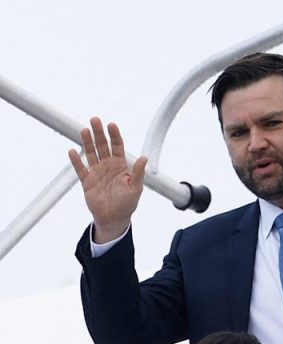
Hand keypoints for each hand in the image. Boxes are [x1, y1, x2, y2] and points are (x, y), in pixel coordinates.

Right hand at [68, 117, 146, 243]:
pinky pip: (81, 169)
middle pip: (102, 145)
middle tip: (95, 119)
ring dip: (87, 142)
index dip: (114, 135)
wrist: (114, 218)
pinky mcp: (87, 181)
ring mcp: (97, 172)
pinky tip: (72, 151)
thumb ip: (138, 172)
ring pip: (91, 153)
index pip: (117, 146)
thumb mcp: (136, 187)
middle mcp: (108, 166)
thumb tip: (144, 157)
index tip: (111, 124)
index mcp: (121, 165)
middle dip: (99, 133)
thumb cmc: (127, 203)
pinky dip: (76, 161)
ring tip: (84, 130)